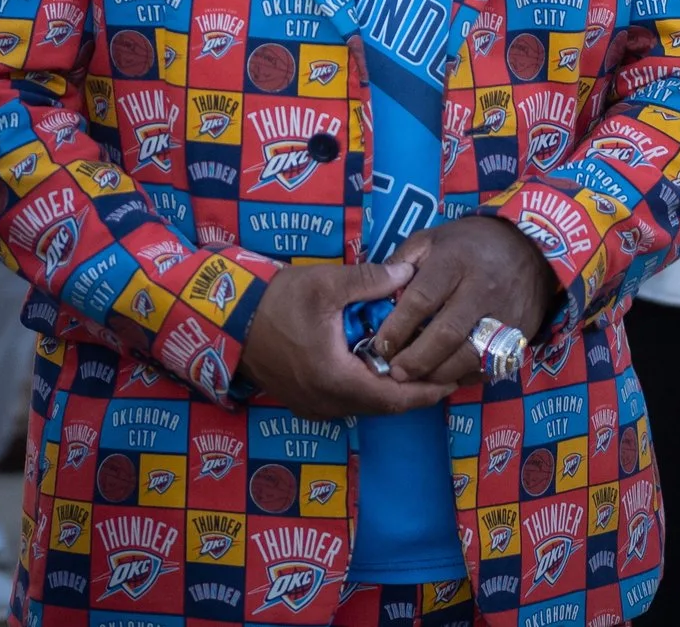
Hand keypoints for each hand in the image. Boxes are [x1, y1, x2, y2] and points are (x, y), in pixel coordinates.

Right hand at [237, 261, 459, 421]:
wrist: (227, 318)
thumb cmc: (275, 301)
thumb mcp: (326, 284)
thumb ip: (370, 280)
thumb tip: (409, 273)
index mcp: (336, 379)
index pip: (395, 397)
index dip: (427, 391)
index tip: (453, 380)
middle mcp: (327, 402)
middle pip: (383, 406)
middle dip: (415, 391)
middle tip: (443, 374)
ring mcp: (312, 406)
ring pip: (364, 406)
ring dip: (391, 391)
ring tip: (416, 370)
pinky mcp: (302, 402)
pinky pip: (346, 402)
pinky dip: (367, 390)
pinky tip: (378, 370)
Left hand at [368, 216, 558, 385]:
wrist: (529, 249)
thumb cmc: (468, 245)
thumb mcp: (431, 240)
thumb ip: (401, 264)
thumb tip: (374, 294)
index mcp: (454, 262)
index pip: (421, 299)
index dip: (397, 327)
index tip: (379, 345)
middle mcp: (481, 290)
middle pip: (446, 334)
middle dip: (416, 359)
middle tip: (394, 372)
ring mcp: (505, 315)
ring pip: (470, 356)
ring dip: (439, 374)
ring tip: (416, 380)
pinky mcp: (521, 335)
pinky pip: (491, 365)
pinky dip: (466, 376)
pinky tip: (446, 377)